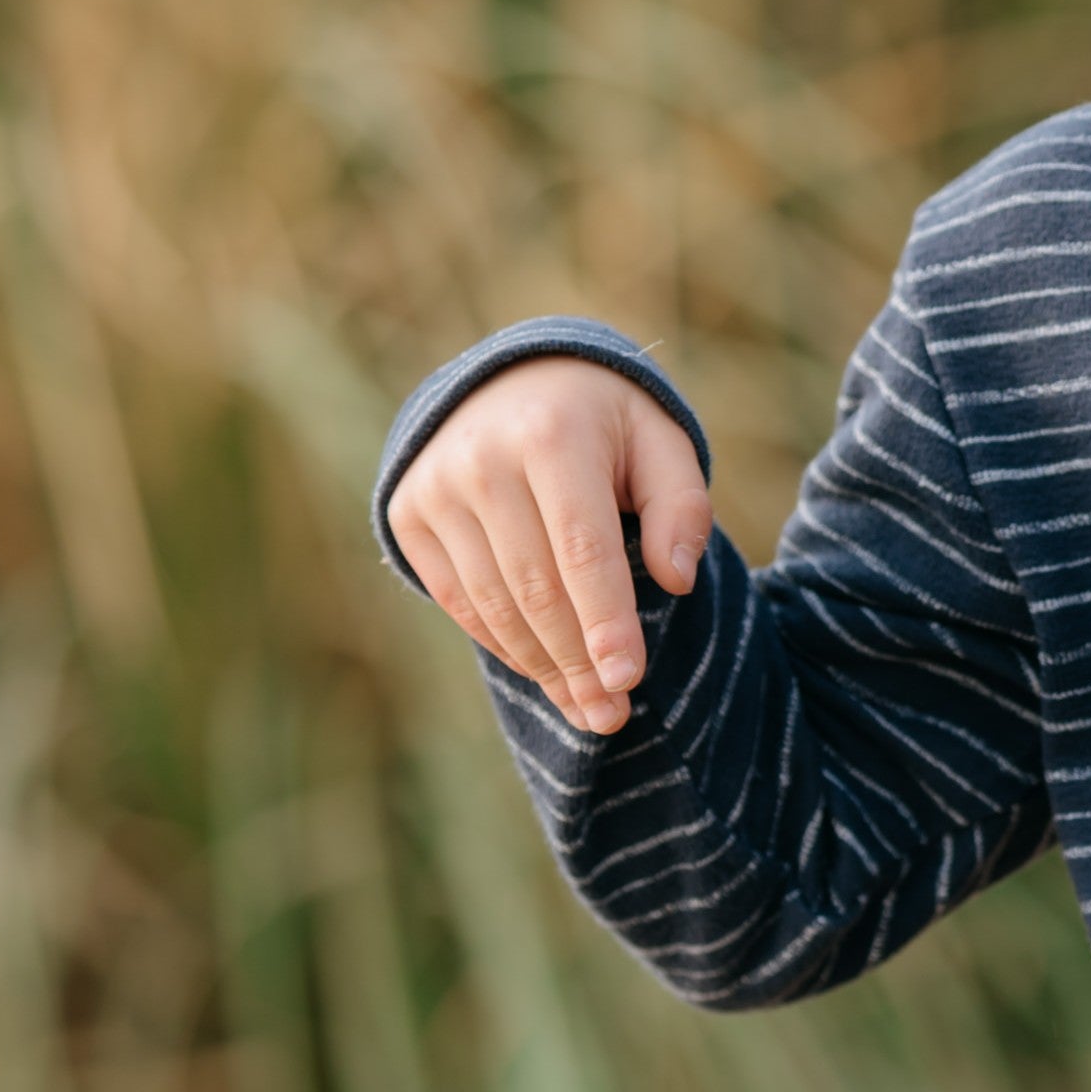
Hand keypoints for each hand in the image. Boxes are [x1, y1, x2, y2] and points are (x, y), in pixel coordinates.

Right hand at [387, 360, 711, 735]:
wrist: (512, 377)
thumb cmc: (605, 421)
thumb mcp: (661, 440)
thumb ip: (682, 506)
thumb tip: (676, 580)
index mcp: (552, 434)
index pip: (582, 548)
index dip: (606, 620)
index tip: (627, 679)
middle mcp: (482, 460)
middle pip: (536, 588)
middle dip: (578, 662)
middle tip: (613, 714)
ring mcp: (436, 487)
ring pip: (495, 603)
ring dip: (543, 667)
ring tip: (587, 709)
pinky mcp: (409, 513)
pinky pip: (458, 600)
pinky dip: (503, 643)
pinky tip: (544, 670)